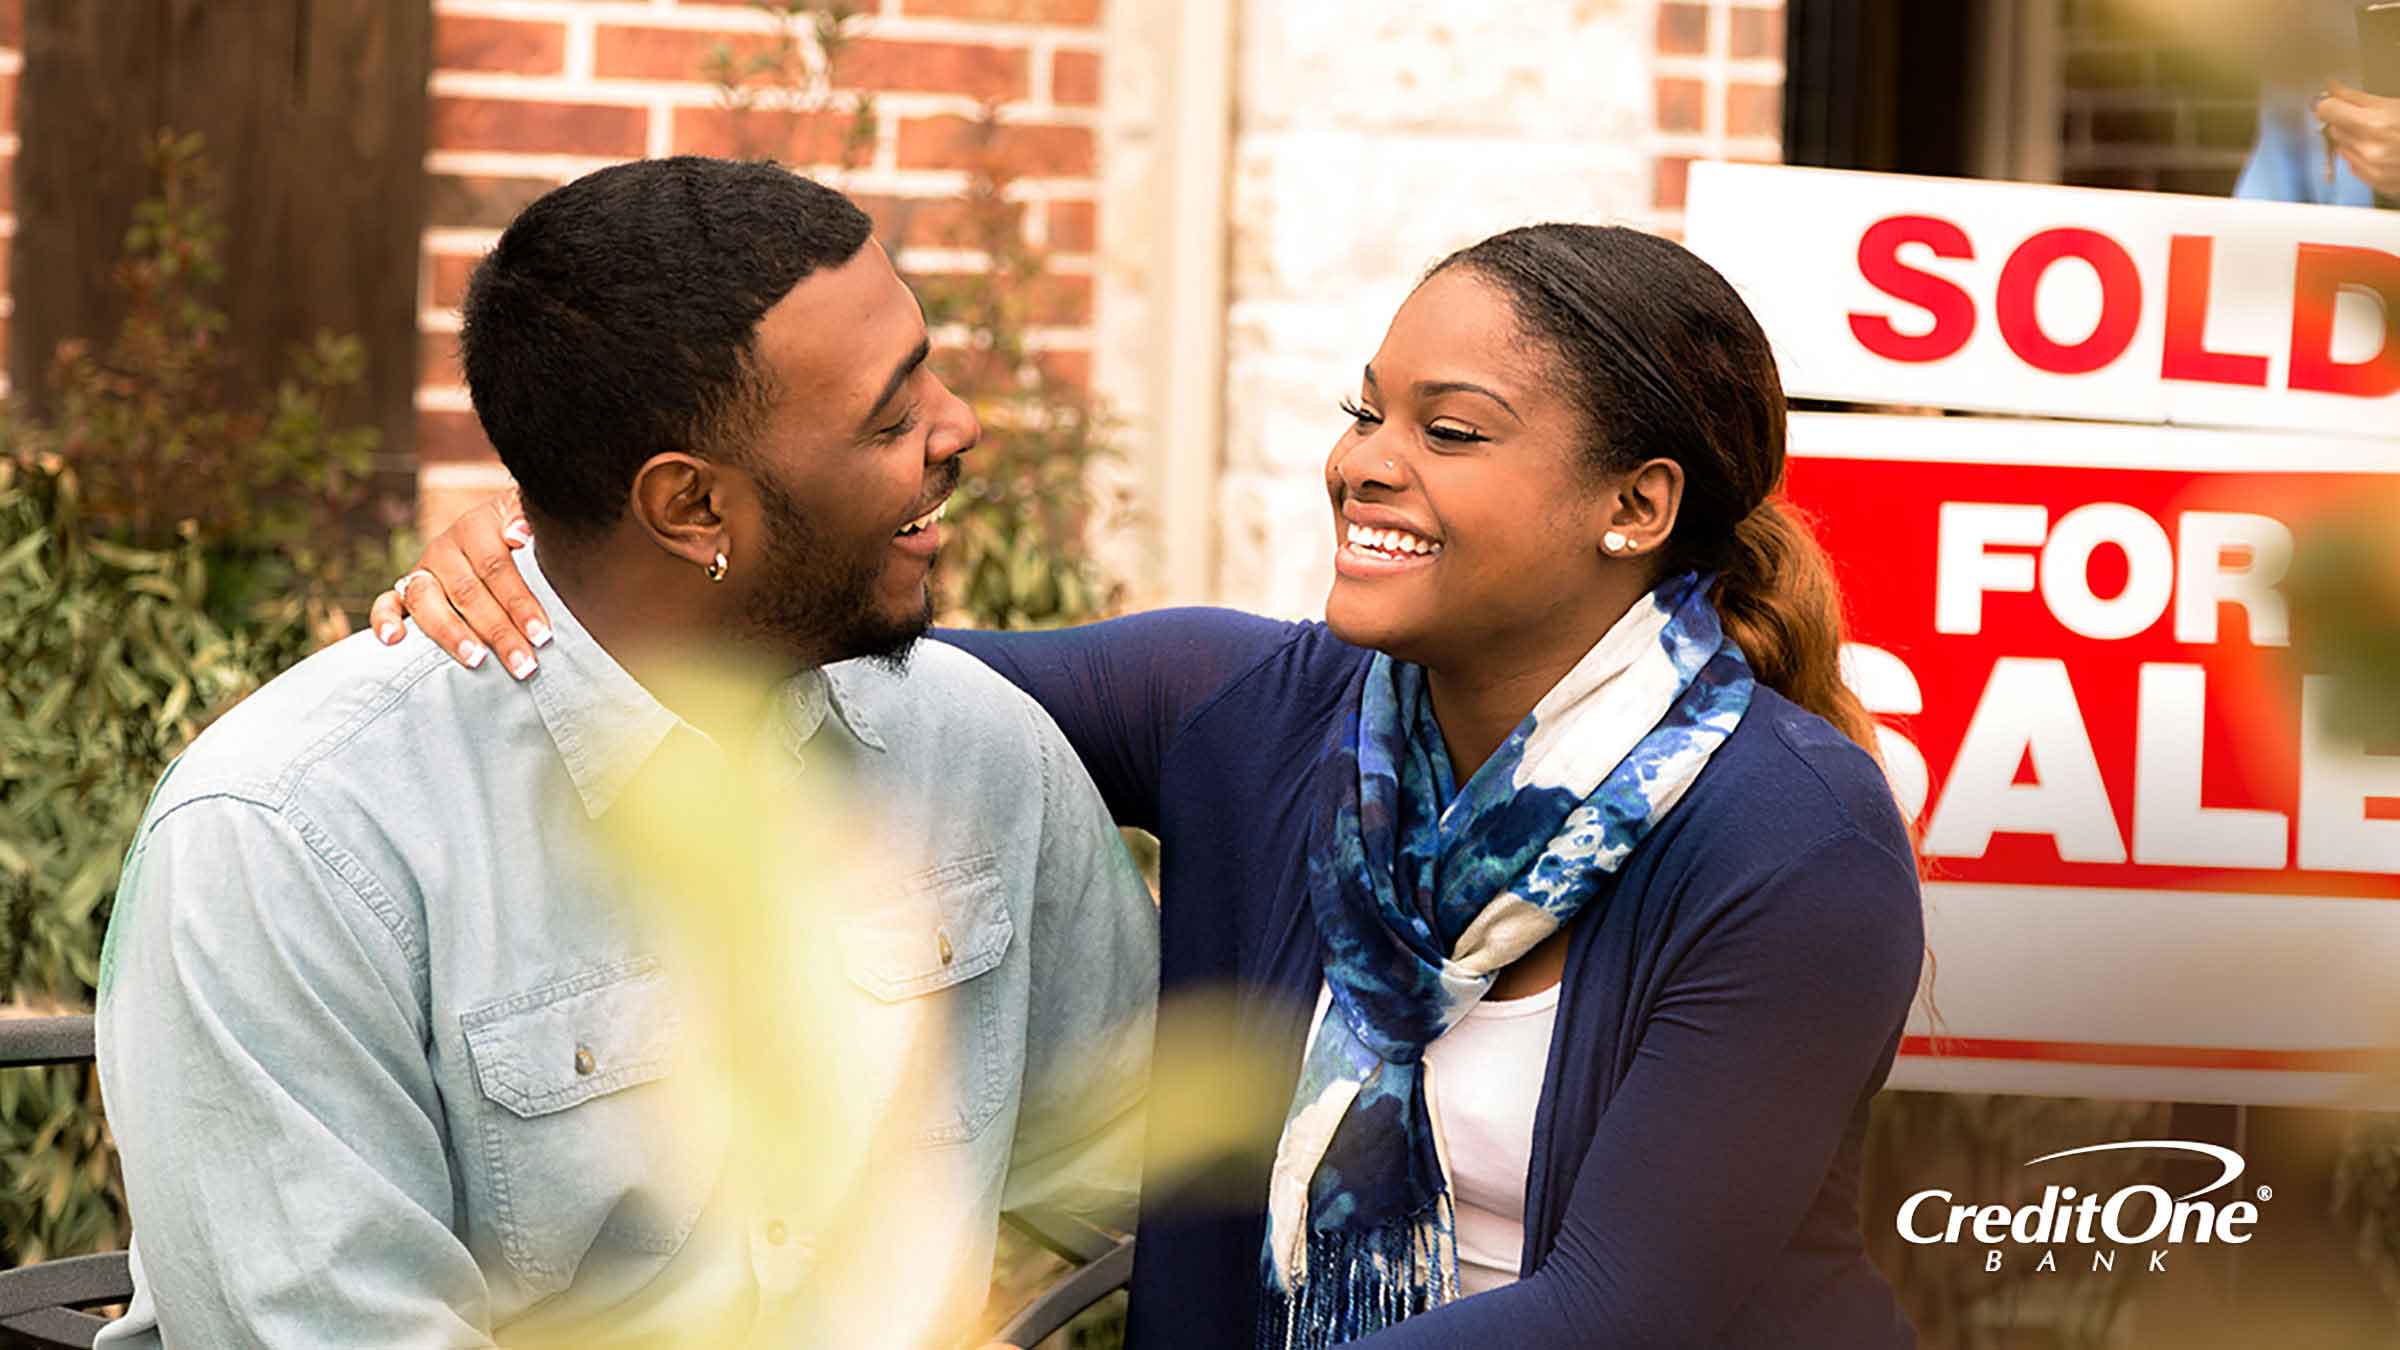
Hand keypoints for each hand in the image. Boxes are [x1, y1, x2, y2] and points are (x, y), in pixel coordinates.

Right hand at [368, 490, 553, 676]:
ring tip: (476, 660)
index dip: (519, 602)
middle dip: (498, 632)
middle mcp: (444, 549)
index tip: (541, 635)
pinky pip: (386, 604)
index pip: (496, 567)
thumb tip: (517, 535)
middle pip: (467, 592)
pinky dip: (384, 620)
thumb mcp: (532, 518)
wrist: (499, 529)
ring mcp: (422, 571)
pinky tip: (393, 640)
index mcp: (475, 528)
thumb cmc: (524, 533)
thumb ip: (526, 518)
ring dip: (451, 634)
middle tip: (523, 664)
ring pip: (426, 601)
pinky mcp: (404, 592)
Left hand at [2317, 79, 2399, 196]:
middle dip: (2344, 121)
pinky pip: (2353, 165)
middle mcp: (2370, 150)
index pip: (2328, 111)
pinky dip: (2361, 156)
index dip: (2330, 104)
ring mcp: (2372, 170)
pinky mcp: (2375, 182)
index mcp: (2375, 125)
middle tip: (2365, 117)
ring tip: (2378, 134)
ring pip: (2341, 148)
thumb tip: (2330, 86)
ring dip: (2352, 139)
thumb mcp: (2393, 104)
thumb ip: (2356, 97)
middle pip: (2333, 129)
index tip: (2334, 102)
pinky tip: (2381, 150)